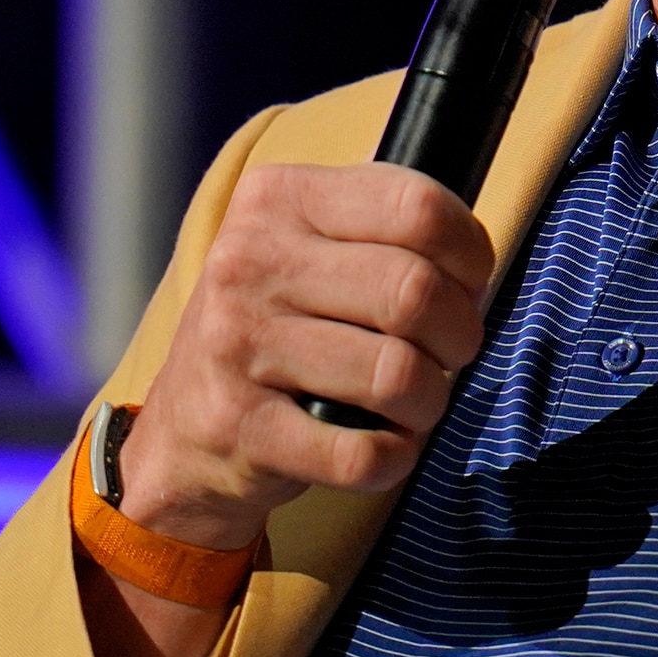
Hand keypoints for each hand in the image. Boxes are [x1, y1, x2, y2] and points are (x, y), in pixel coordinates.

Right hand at [117, 162, 495, 549]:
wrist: (182, 432)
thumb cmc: (279, 326)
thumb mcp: (313, 245)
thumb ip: (387, 227)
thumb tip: (474, 258)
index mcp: (279, 199)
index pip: (419, 207)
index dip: (470, 253)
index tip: (467, 283)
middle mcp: (249, 261)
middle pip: (414, 291)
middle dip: (459, 334)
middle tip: (448, 353)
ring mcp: (237, 344)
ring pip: (397, 375)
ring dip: (429, 402)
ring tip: (411, 402)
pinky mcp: (240, 427)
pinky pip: (361, 452)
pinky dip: (393, 457)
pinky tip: (380, 443)